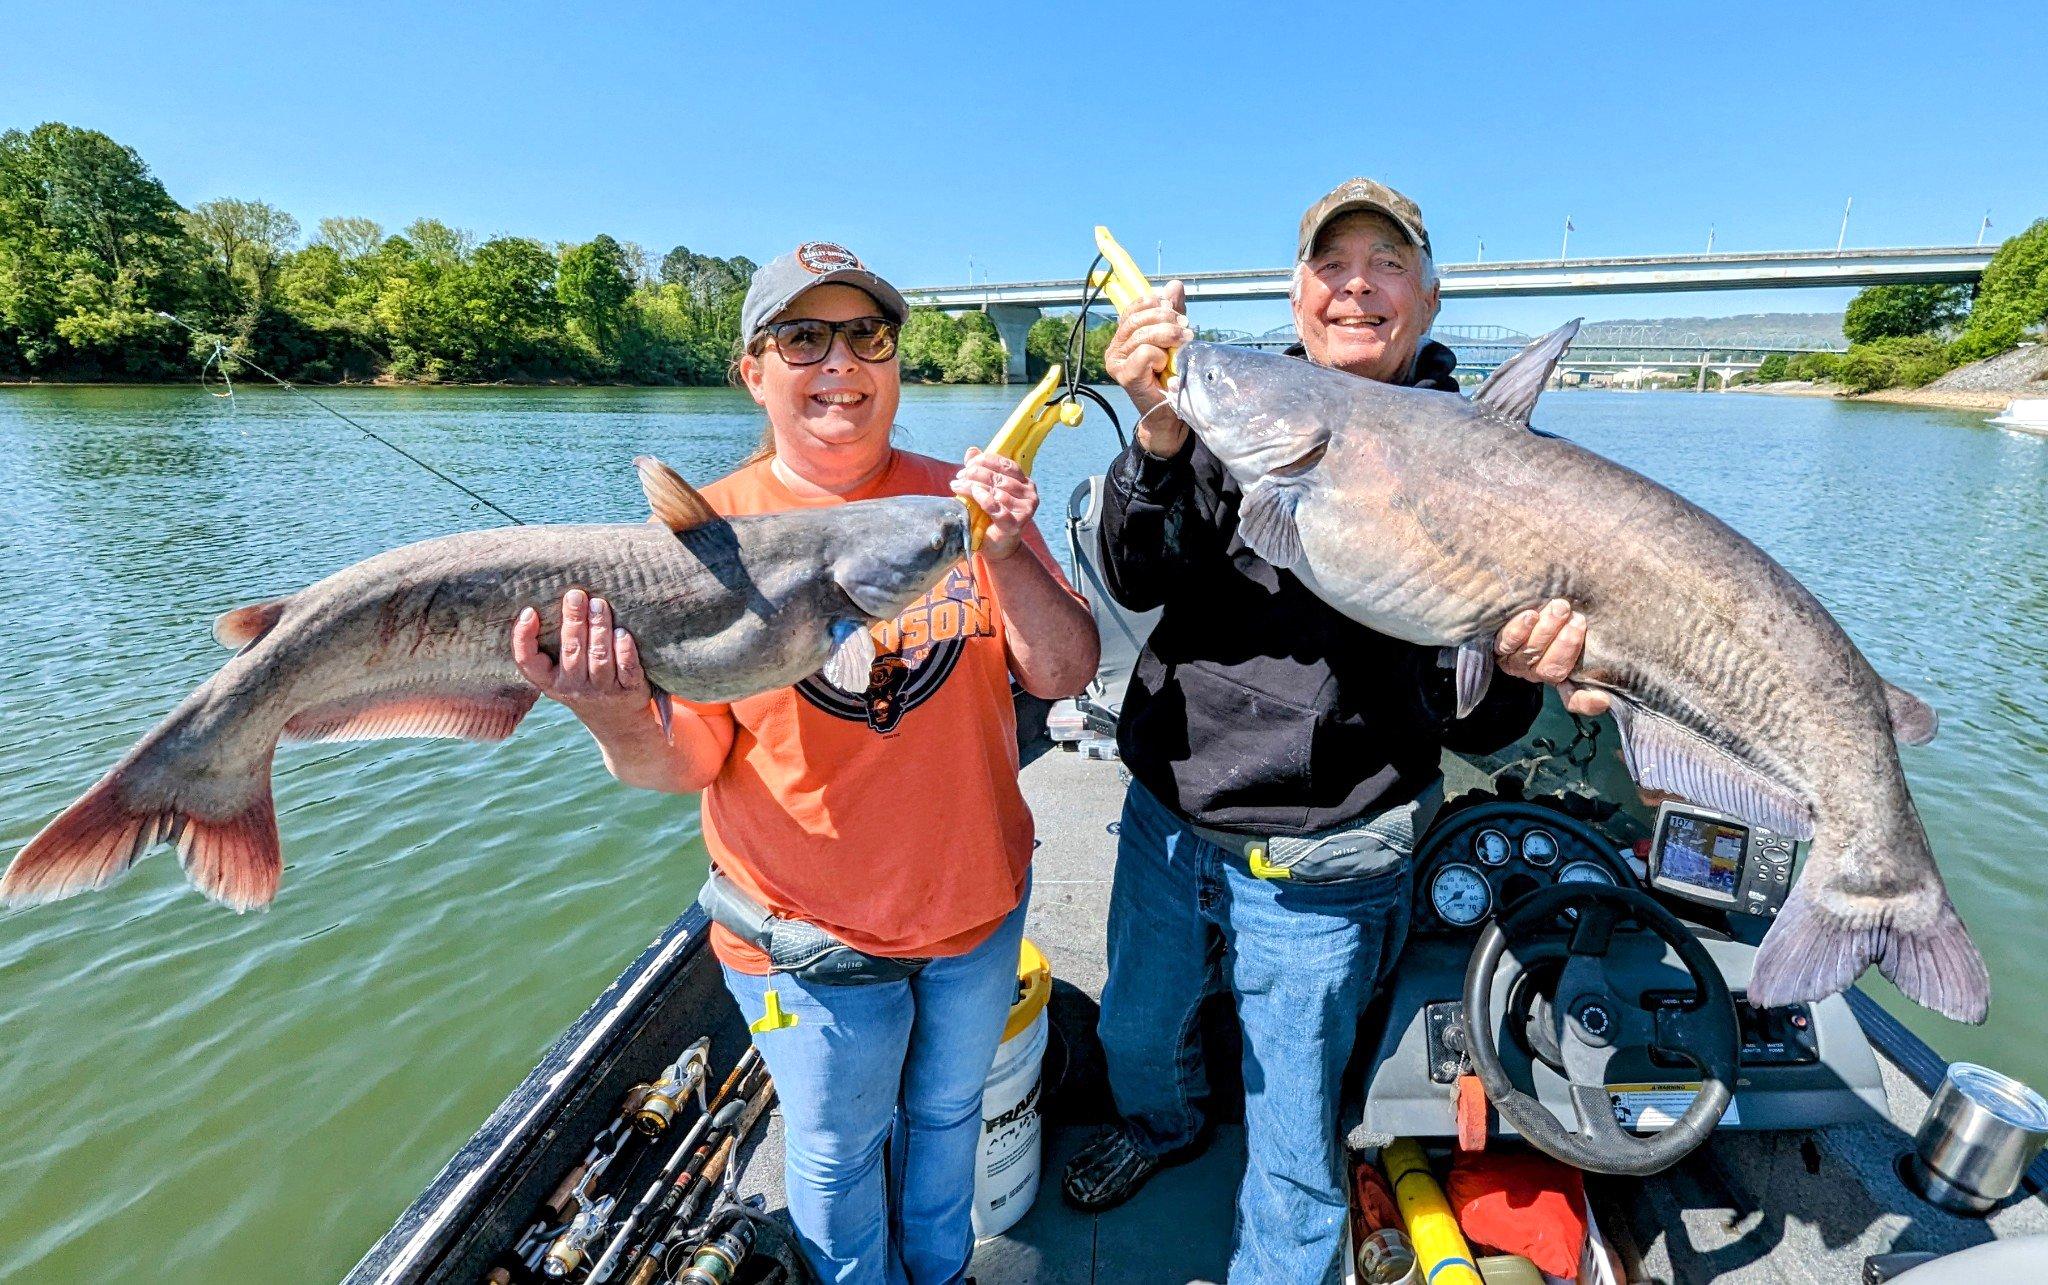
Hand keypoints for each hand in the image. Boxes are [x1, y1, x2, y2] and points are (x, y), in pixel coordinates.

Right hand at [512, 588, 655, 729]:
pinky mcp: (628, 690)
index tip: (529, 612)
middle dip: (573, 621)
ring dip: (599, 629)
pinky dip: (625, 651)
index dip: (524, 638)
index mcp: (550, 681)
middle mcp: (573, 687)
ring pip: (599, 657)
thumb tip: (558, 601)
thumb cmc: (583, 684)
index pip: (528, 662)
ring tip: (599, 604)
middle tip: (575, 595)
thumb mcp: (561, 674)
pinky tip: (623, 633)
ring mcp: (601, 690)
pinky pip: (627, 669)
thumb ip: (555, 646)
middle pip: (571, 652)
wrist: (617, 723)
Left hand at [950, 447, 1038, 560]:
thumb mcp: (986, 490)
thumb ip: (981, 470)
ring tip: (957, 486)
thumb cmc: (992, 516)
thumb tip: (971, 450)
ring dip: (973, 486)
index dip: (986, 461)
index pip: (1006, 464)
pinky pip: (997, 507)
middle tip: (959, 476)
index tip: (968, 464)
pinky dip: (984, 499)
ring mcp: (1026, 509)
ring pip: (996, 490)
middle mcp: (1030, 494)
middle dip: (975, 473)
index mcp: (1025, 482)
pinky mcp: (1017, 523)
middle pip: (999, 477)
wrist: (997, 545)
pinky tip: (973, 494)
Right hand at [1103, 280, 1193, 455]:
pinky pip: (1144, 353)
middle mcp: (1115, 348)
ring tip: (1183, 343)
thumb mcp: (1173, 337)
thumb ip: (1172, 312)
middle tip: (1185, 328)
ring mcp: (1117, 362)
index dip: (1153, 303)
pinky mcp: (1124, 375)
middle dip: (1165, 318)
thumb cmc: (1170, 376)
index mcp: (1124, 336)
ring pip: (1142, 335)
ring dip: (1168, 336)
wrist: (1170, 411)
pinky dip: (1159, 356)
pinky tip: (1164, 366)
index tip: (1174, 308)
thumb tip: (1173, 286)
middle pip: (1137, 319)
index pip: (1133, 308)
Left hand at [1494, 597, 1610, 716]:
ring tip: (1560, 608)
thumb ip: (1588, 632)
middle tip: (1577, 619)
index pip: (1577, 698)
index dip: (1589, 703)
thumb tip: (1614, 650)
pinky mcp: (1500, 648)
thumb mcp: (1575, 624)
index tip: (1602, 699)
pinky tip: (1531, 616)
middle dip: (1567, 644)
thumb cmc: (1558, 614)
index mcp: (1562, 674)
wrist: (1522, 605)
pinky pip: (1508, 644)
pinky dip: (1520, 630)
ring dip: (1547, 631)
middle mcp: (1539, 673)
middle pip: (1553, 669)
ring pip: (1532, 653)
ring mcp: (1517, 662)